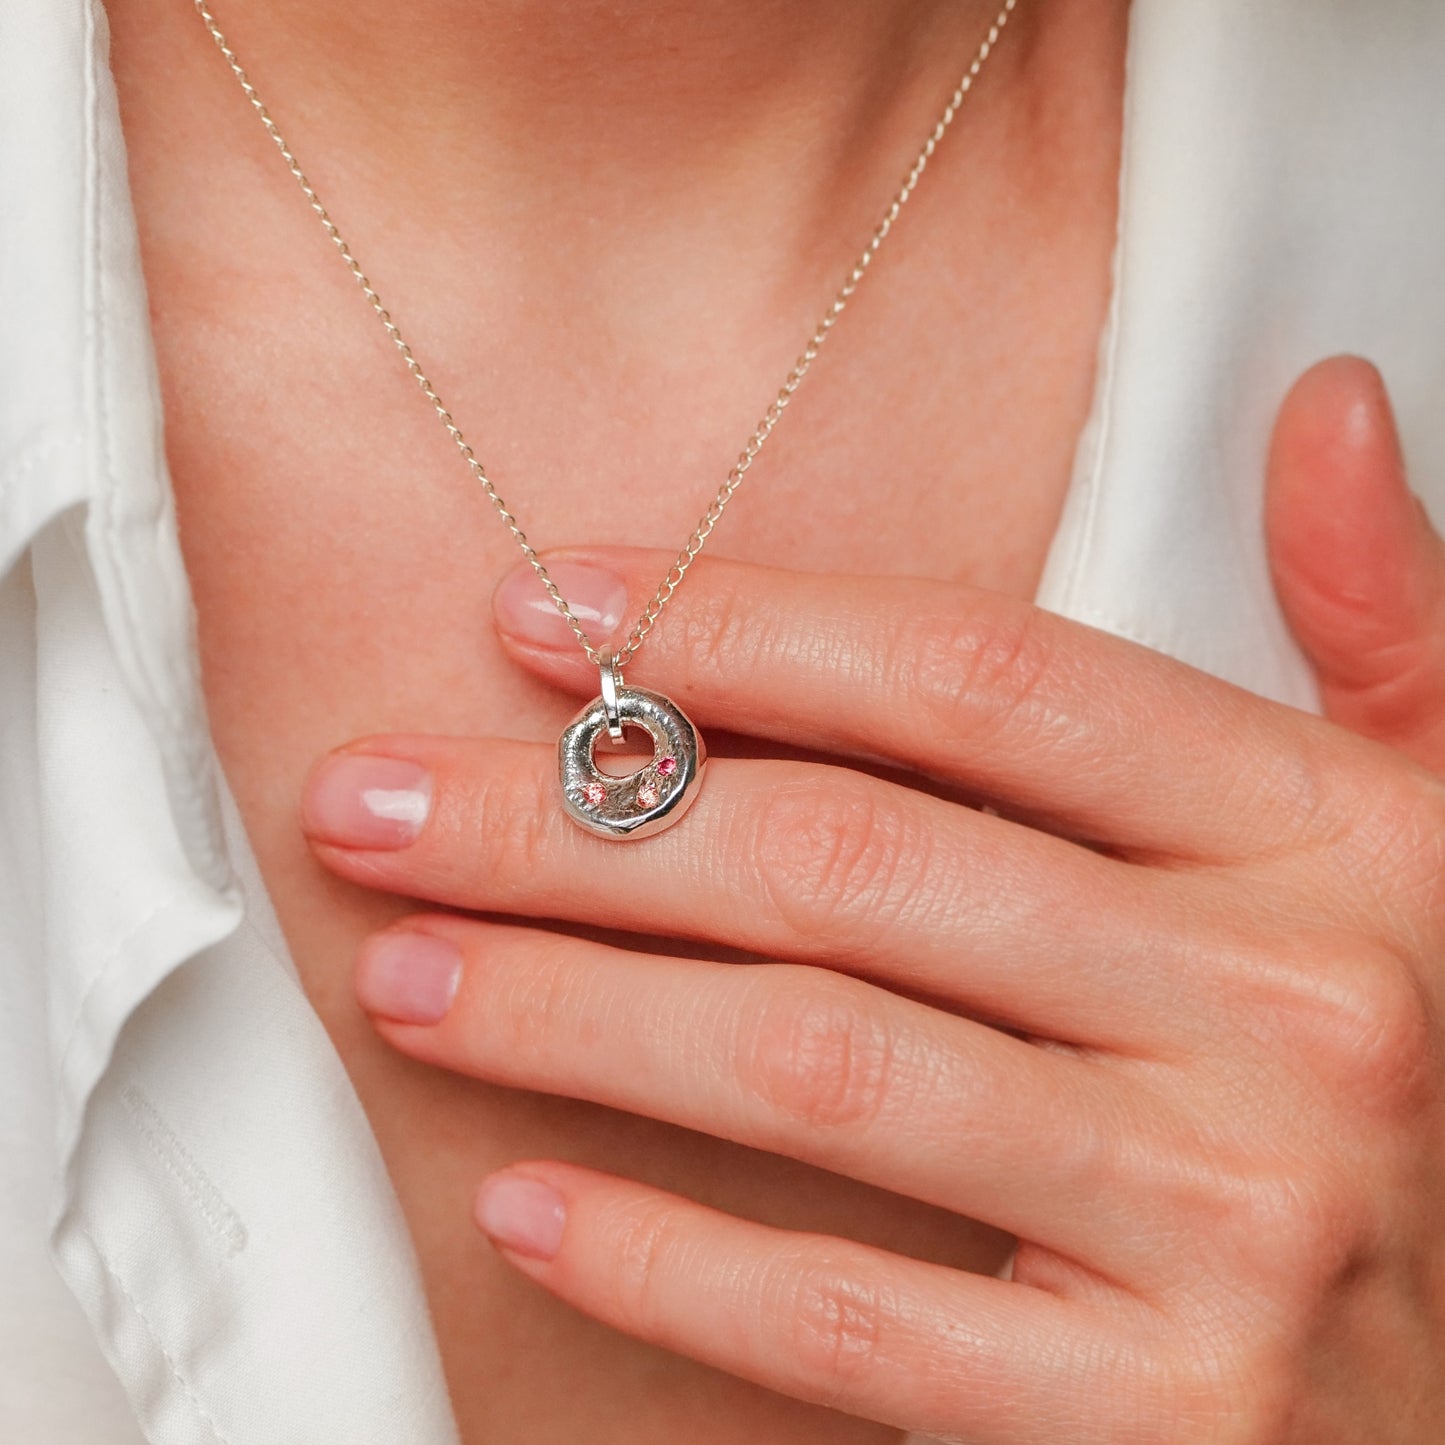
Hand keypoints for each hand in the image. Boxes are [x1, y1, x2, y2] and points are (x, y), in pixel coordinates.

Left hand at [300, 357, 1444, 1442]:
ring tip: (406, 973)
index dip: (738, 626)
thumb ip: (1380, 620)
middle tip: (373, 804)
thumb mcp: (1430, 839)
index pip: (980, 681)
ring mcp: (1234, 1226)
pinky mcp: (1158, 1426)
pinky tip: (517, 1201)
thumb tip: (1321, 401)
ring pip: (813, 1069)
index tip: (542, 612)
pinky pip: (850, 1321)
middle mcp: (1296, 1013)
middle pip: (844, 862)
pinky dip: (663, 1259)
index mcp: (1337, 840)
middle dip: (569, 824)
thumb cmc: (1412, 1075)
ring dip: (568, 1014)